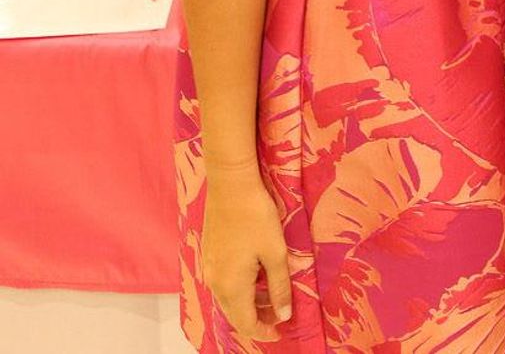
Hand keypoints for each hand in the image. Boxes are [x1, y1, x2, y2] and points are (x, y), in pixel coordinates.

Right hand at [203, 166, 291, 341]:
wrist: (230, 184)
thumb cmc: (256, 216)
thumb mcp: (275, 252)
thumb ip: (279, 287)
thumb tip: (284, 315)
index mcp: (231, 287)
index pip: (246, 323)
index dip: (264, 331)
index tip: (281, 331)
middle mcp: (215, 282)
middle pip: (235, 313)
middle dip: (257, 317)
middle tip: (280, 312)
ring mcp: (209, 267)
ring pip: (228, 297)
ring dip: (248, 302)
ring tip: (271, 293)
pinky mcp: (209, 252)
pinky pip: (223, 282)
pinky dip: (239, 287)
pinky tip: (255, 274)